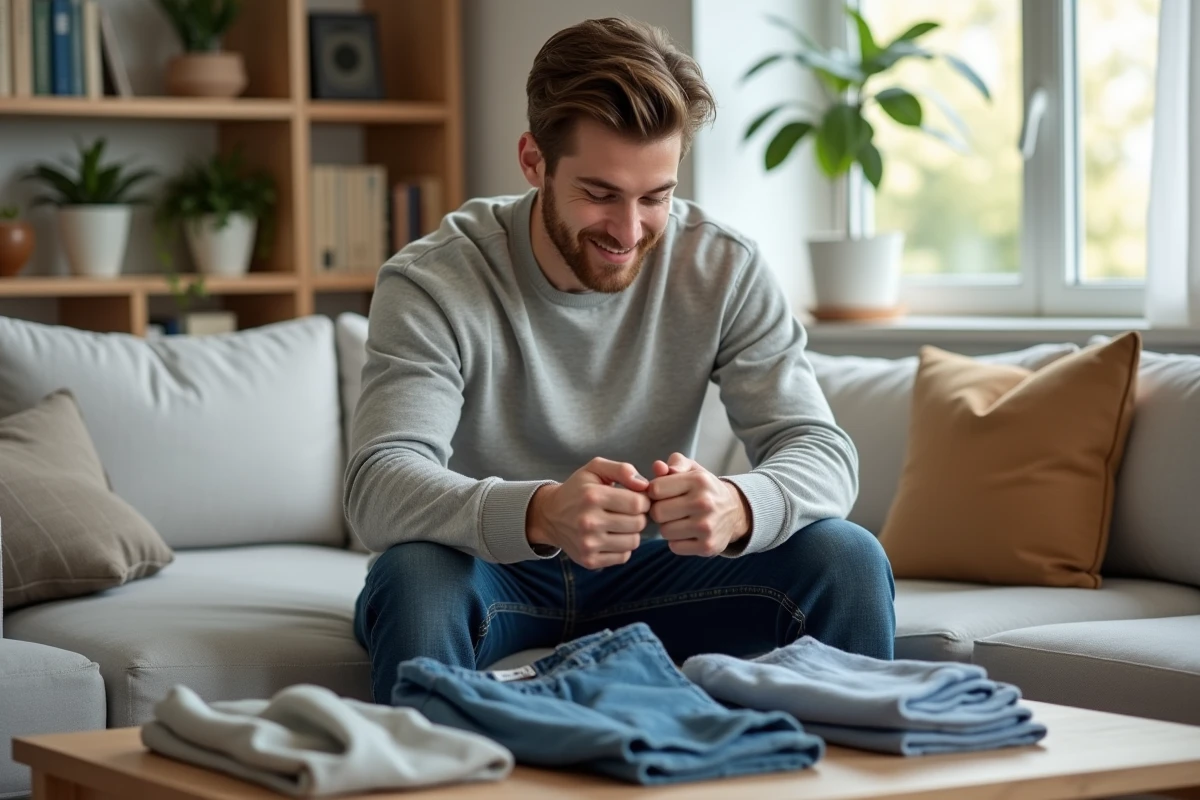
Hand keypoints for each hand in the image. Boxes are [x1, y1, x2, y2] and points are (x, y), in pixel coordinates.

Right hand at [526, 458, 649, 568]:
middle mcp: (589, 522)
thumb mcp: (595, 469)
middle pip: (638, 523)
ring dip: (632, 532)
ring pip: (633, 542)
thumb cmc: (578, 490)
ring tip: (619, 524)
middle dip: (638, 516)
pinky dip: (622, 547)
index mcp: (592, 496)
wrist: (550, 516)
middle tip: (627, 512)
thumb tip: (644, 485)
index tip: (635, 499)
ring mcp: (588, 544)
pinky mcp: (589, 560)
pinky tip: (611, 537)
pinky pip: (623, 557)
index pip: (637, 503)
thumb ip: (622, 469)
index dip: (643, 500)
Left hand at [647, 453, 749, 556]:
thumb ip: (675, 463)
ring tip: (680, 520)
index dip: (654, 492)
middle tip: (670, 509)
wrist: (735, 512)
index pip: (655, 489)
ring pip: (664, 531)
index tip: (663, 494)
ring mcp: (706, 527)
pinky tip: (687, 533)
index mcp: (698, 480)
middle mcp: (704, 503)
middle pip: (657, 512)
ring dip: (668, 527)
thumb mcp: (693, 469)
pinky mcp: (707, 546)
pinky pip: (674, 547)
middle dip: (659, 511)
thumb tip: (657, 467)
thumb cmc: (705, 489)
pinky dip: (677, 541)